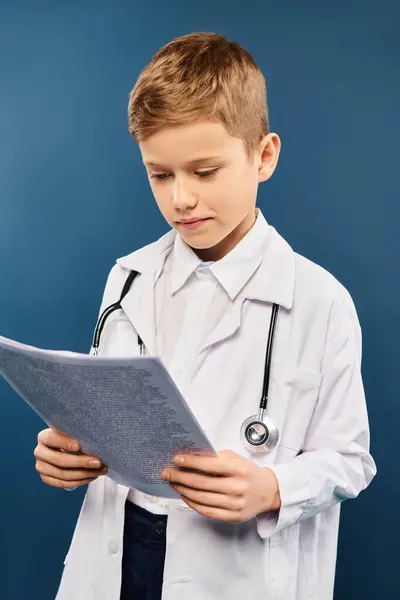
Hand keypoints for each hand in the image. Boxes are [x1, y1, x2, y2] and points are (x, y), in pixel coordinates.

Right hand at [34, 428, 107, 488]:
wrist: (64, 448)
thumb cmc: (71, 437)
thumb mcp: (72, 432)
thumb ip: (78, 434)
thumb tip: (95, 443)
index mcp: (44, 437)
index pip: (51, 439)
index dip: (64, 443)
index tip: (79, 446)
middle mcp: (39, 452)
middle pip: (59, 460)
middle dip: (81, 462)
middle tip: (98, 462)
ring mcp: (41, 467)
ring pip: (62, 474)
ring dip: (84, 474)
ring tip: (100, 471)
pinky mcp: (46, 478)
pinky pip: (63, 483)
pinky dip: (80, 481)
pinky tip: (92, 476)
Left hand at [161, 449, 280, 522]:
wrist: (268, 491)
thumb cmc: (247, 472)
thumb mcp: (235, 459)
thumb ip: (216, 458)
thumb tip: (190, 457)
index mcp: (238, 469)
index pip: (210, 465)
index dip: (191, 462)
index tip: (176, 459)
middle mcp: (237, 487)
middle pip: (202, 483)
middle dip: (180, 477)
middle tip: (167, 473)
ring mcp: (235, 504)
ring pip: (202, 498)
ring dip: (183, 490)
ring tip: (173, 483)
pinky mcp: (233, 517)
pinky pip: (207, 511)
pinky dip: (192, 503)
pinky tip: (184, 495)